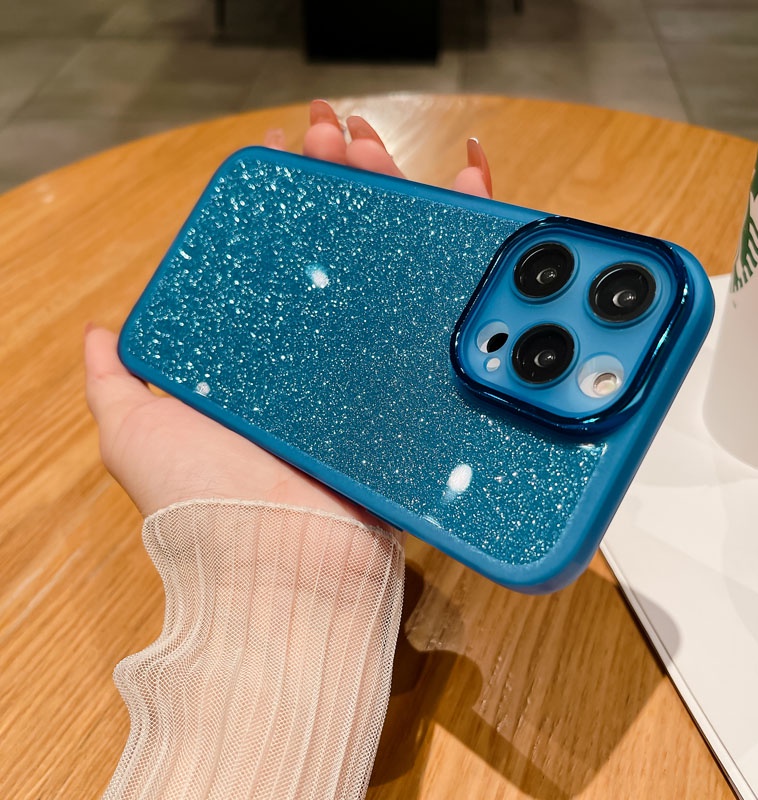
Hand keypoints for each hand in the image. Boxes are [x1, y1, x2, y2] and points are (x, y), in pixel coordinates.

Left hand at [84, 99, 492, 519]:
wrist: (284, 559)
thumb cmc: (204, 496)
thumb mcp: (135, 432)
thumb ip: (113, 381)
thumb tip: (97, 334)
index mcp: (263, 352)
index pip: (277, 254)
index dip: (284, 198)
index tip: (288, 149)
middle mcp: (318, 355)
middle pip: (338, 249)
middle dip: (341, 182)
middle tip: (341, 135)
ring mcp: (371, 367)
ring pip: (391, 265)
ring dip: (390, 196)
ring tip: (380, 148)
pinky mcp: (417, 385)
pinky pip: (443, 311)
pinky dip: (458, 250)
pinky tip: (460, 194)